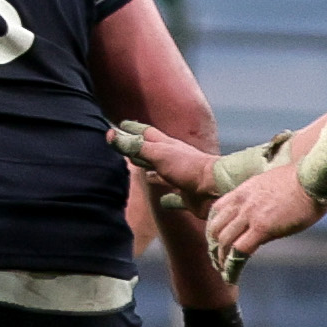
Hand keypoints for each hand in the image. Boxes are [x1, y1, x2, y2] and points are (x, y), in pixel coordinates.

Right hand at [111, 118, 226, 203]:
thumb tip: (111, 135)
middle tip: (125, 147)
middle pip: (153, 152)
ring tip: (139, 172)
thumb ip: (135, 146)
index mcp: (167, 146)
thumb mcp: (157, 153)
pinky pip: (174, 197)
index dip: (133, 129)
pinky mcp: (187, 195)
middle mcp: (173, 159)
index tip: (121, 124)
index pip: (147, 133)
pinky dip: (168, 199)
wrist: (215, 189)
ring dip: (151, 173)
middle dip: (139, 149)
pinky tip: (162, 202)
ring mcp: (181, 177)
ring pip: (162, 173)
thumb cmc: (187, 167)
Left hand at [204, 156, 326, 273]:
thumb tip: (264, 212)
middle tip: (217, 259)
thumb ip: (261, 198)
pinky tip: (231, 275)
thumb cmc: (302, 180)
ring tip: (223, 271)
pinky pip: (240, 251)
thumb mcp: (271, 184)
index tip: (216, 239)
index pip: (216, 210)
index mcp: (242, 191)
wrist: (314, 178)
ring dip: (220, 258)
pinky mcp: (263, 228)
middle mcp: (241, 203)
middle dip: (214, 246)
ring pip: (224, 241)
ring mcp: (250, 216)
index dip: (213, 227)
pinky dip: (232, 265)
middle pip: (216, 228)